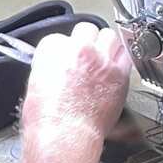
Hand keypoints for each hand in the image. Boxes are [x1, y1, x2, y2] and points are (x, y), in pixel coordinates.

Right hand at [21, 22, 129, 138]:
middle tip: (87, 53)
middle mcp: (78, 48)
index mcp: (52, 48)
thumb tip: (59, 67)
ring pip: (109, 36)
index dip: (64, 49)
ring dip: (106, 45)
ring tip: (103, 56)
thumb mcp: (37, 83)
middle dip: (87, 40)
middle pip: (87, 28)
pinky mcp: (119, 73)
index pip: (60, 37)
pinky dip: (121, 59)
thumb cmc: (48, 117)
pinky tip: (116, 67)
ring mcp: (101, 59)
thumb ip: (51, 67)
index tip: (67, 58)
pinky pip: (125, 55)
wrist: (65, 134)